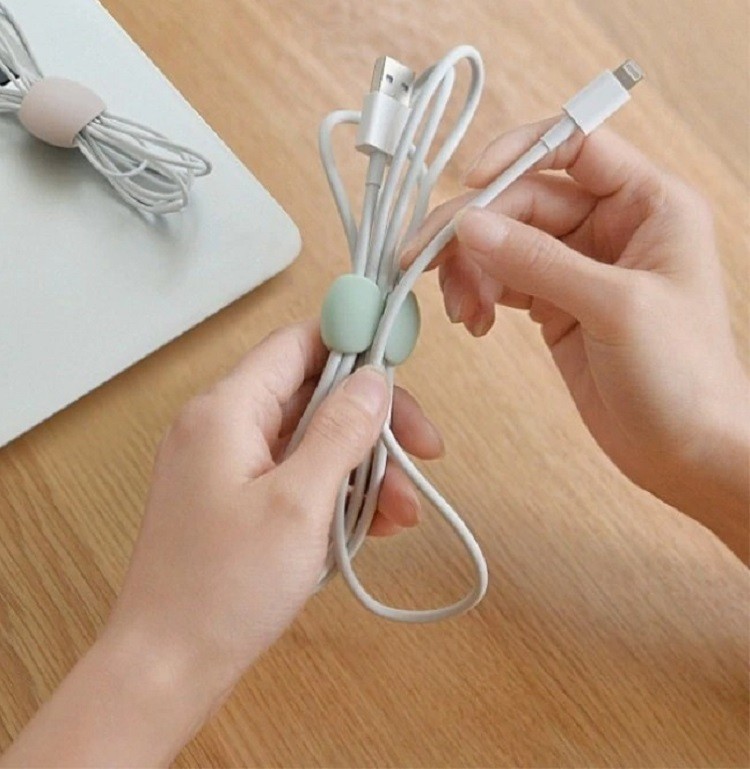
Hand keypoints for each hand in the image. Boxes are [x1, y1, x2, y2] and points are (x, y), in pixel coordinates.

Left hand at [108, 318, 441, 679]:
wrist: (166, 670)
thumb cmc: (225, 587)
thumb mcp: (299, 503)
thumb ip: (341, 432)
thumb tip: (374, 379)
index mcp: (227, 410)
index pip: (298, 343)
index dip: (354, 343)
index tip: (404, 370)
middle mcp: (223, 426)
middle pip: (313, 394)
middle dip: (373, 424)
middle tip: (426, 453)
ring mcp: (229, 466)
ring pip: (312, 441)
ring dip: (363, 468)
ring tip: (403, 514)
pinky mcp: (237, 501)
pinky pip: (297, 477)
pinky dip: (336, 494)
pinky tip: (374, 526)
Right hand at [404, 120, 748, 560]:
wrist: (685, 453)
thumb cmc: (683, 379)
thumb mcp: (614, 307)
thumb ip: (538, 262)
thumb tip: (469, 225)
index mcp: (648, 204)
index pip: (575, 146)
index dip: (518, 154)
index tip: (471, 183)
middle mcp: (612, 227)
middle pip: (524, 201)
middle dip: (474, 231)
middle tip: (427, 260)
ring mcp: (580, 267)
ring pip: (505, 242)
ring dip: (471, 269)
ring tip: (462, 310)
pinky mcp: (556, 304)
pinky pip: (503, 281)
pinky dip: (480, 294)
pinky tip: (475, 321)